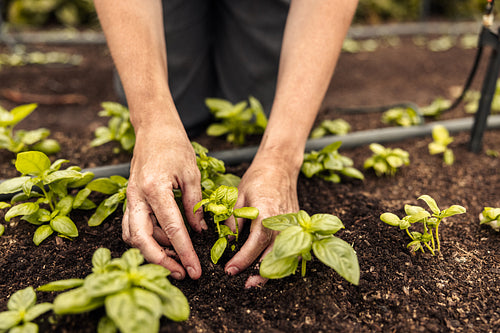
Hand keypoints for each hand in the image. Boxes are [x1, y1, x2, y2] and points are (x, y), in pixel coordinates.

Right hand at [122, 123, 206, 279]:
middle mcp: (137, 197)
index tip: (195, 270)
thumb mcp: (191, 174)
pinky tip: (167, 241)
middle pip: (141, 240)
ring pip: (134, 236)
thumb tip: (198, 231)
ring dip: (154, 251)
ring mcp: (130, 198)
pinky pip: (133, 226)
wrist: (153, 129)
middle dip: (160, 261)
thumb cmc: (174, 146)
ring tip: (177, 258)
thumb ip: (194, 205)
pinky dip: (149, 238)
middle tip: (181, 273)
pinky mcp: (130, 199)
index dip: (185, 252)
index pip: (172, 229)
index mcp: (155, 188)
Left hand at [224, 153, 299, 287]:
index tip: (230, 270)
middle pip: (274, 255)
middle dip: (259, 273)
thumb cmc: (258, 178)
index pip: (255, 245)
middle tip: (245, 284)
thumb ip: (234, 220)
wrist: (280, 165)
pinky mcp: (296, 224)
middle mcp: (282, 222)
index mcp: (266, 214)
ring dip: (273, 270)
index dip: (242, 260)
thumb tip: (228, 242)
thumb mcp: (239, 197)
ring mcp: (292, 223)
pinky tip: (275, 266)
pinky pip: (293, 247)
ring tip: (258, 280)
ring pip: (285, 254)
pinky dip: (285, 259)